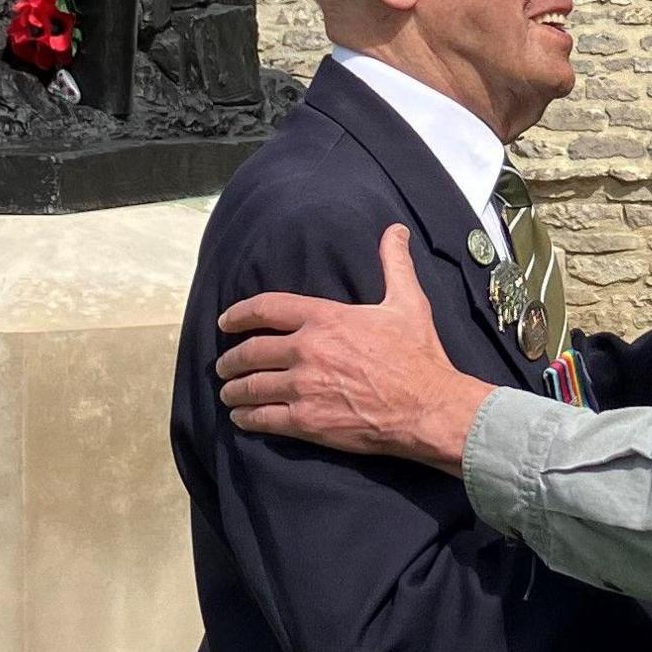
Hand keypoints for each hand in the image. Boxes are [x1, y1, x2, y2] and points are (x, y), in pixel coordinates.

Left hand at [217, 226, 493, 470]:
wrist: (428, 408)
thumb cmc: (419, 356)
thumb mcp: (408, 302)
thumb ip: (394, 264)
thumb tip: (395, 230)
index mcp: (326, 318)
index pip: (266, 308)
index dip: (239, 314)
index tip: (225, 321)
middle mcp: (307, 350)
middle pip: (251, 351)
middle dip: (230, 359)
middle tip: (223, 365)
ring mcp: (304, 387)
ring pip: (251, 386)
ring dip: (234, 390)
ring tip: (228, 393)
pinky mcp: (307, 421)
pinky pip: (263, 418)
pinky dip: (247, 418)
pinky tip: (242, 418)